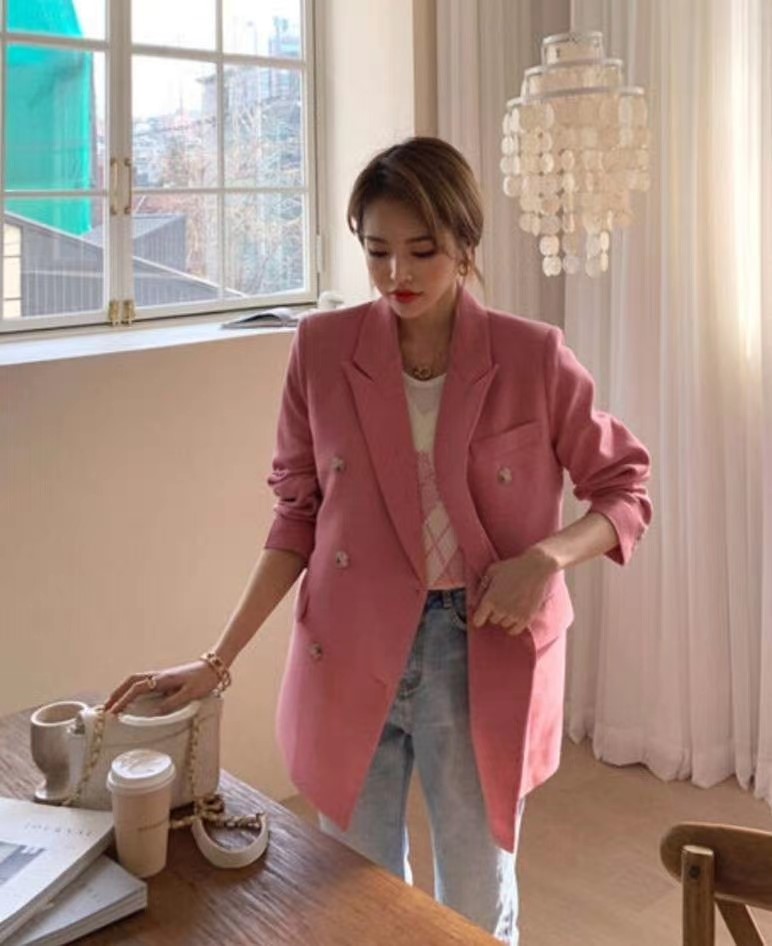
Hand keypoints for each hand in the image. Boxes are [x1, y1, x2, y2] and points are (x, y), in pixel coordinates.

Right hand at [104, 660, 220, 715]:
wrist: (214, 666)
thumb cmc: (204, 679)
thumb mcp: (190, 693)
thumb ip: (172, 704)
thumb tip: (154, 715)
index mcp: (162, 679)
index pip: (137, 689)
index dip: (124, 700)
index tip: (114, 712)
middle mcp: (159, 676)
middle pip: (131, 681)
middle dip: (117, 694)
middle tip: (106, 708)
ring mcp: (161, 676)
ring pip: (136, 681)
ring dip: (123, 691)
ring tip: (114, 704)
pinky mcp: (165, 679)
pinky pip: (144, 683)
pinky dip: (133, 690)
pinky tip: (132, 699)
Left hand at [471, 547, 557, 634]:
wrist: (536, 568)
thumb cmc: (512, 567)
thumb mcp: (491, 572)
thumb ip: (481, 588)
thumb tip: (473, 603)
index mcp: (490, 599)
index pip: (478, 620)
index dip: (479, 618)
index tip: (481, 615)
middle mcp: (500, 609)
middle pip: (492, 620)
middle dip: (494, 612)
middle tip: (501, 601)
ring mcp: (514, 615)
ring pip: (504, 624)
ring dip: (504, 618)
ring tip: (510, 605)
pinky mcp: (526, 618)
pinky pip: (515, 630)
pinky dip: (513, 626)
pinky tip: (514, 617)